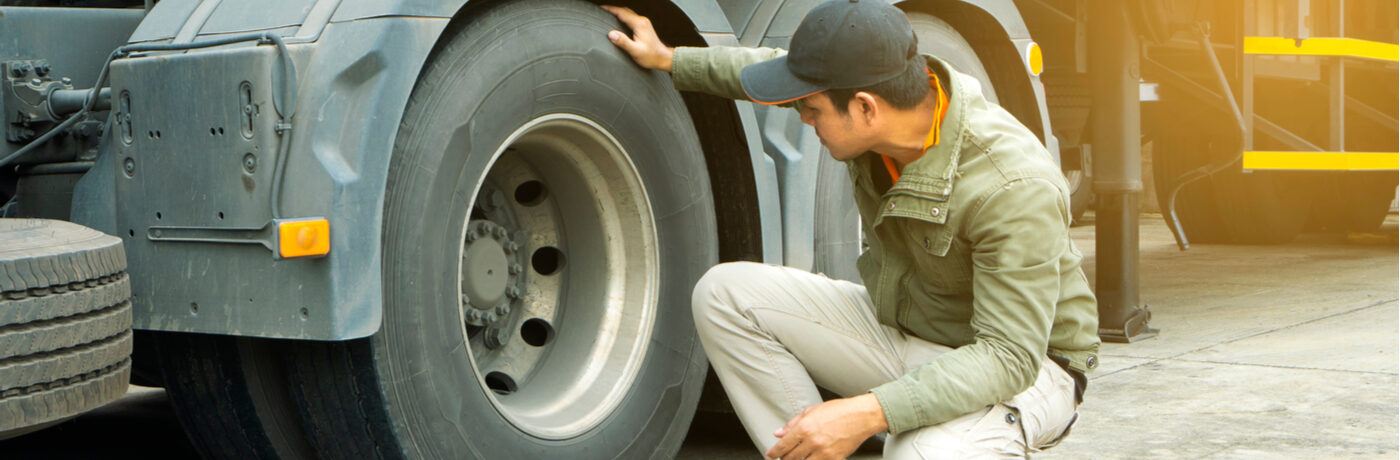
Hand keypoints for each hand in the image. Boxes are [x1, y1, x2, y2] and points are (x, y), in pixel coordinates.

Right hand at [601, 5, 674, 71]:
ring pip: (628, 13)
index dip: (610, 9)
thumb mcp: (635, 51)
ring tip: (607, 14)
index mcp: (639, 24)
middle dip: (612, 9)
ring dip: (618, 12)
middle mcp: (642, 21)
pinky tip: (618, 21)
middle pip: (624, 10)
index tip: (601, 8)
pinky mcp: (644, 26)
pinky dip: (623, 17)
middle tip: (602, 10)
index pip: (621, 12)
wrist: (663, 58)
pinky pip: (631, 18)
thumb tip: (611, 34)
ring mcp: (643, 23)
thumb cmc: (651, 56)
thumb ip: (623, 42)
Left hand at [766, 393, 888, 459]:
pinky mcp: (834, 459)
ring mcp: (824, 452)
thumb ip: (792, 423)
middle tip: (782, 457)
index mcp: (805, 427)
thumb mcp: (811, 411)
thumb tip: (778, 433)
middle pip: (790, 458)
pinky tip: (810, 458)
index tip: (770, 455)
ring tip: (795, 458)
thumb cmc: (839, 411)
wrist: (862, 416)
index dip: (773, 453)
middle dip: (783, 459)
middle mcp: (812, 441)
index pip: (783, 445)